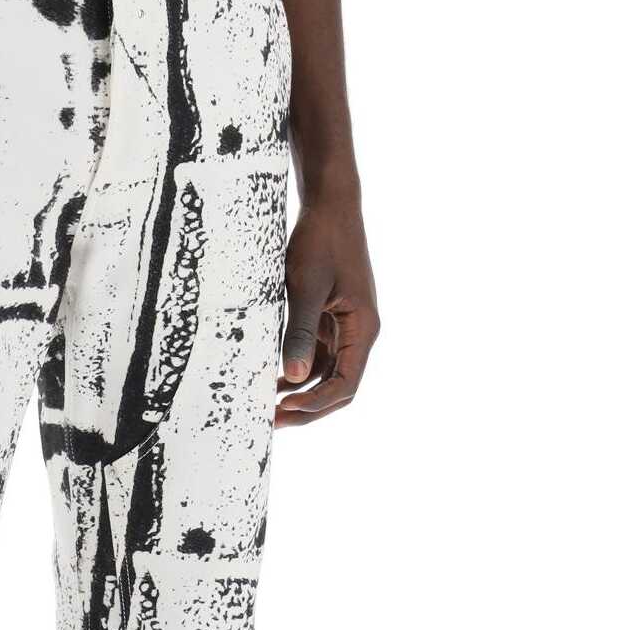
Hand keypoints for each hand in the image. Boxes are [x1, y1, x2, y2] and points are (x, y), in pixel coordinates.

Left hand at [276, 195, 379, 427]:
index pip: (346, 384)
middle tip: (271, 422)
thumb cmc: (320, 241)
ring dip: (300, 393)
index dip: (316, 403)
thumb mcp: (305, 288)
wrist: (329, 207)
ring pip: (326, 375)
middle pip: (338, 387)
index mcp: (363, 328)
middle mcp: (359, 334)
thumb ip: (299, 332)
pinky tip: (270, 379)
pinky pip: (317, 356)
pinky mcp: (330, 320)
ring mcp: (345, 329)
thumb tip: (293, 377)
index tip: (284, 408)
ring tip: (266, 406)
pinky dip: (296, 370)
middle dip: (307, 408)